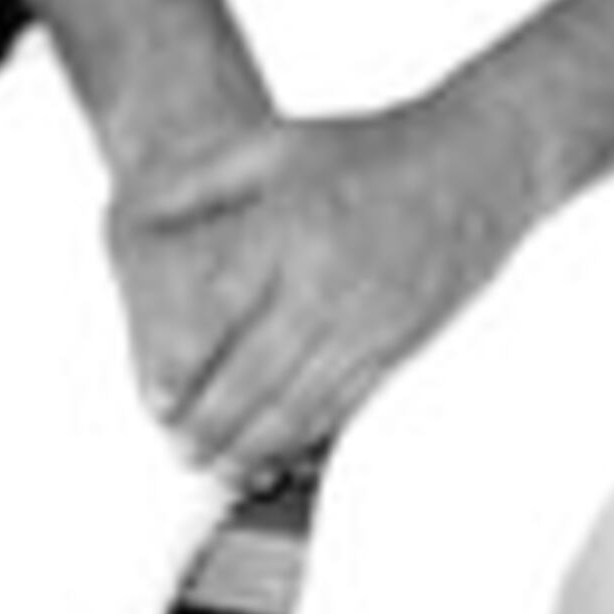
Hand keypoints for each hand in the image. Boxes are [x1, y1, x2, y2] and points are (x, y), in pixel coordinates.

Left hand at [106, 98, 540, 482]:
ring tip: (219, 468)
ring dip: (255, 444)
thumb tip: (133, 215)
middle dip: (212, 423)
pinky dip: (309, 436)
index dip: (183, 365)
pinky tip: (282, 452)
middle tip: (179, 448)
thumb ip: (199, 181)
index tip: (156, 397)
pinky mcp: (403, 341)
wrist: (480, 160)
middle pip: (256, 373)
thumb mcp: (275, 145)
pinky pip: (347, 402)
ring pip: (302, 401)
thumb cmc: (370, 150)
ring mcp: (371, 316)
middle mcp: (329, 278)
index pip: (220, 312)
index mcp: (290, 226)